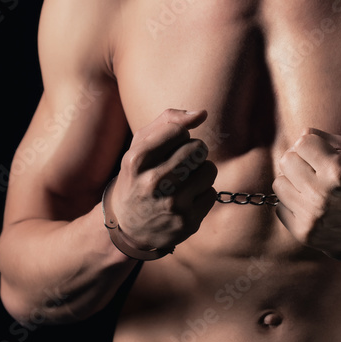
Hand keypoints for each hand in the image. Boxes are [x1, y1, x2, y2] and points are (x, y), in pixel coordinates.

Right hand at [111, 109, 217, 250]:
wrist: (127, 228)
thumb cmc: (138, 177)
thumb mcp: (139, 147)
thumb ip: (167, 122)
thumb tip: (202, 113)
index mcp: (137, 160)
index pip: (178, 131)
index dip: (178, 137)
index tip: (168, 148)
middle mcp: (154, 182)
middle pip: (198, 148)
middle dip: (193, 152)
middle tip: (180, 164)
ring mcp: (172, 204)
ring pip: (209, 169)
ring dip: (200, 173)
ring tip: (183, 182)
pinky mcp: (188, 222)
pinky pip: (212, 193)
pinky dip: (202, 194)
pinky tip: (186, 200)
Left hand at [273, 128, 340, 255]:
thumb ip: (326, 140)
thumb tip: (300, 134)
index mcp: (338, 170)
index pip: (302, 142)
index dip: (311, 146)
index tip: (320, 154)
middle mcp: (321, 192)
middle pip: (286, 160)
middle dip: (299, 161)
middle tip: (313, 170)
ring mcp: (310, 214)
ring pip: (278, 183)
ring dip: (292, 183)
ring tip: (310, 188)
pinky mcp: (302, 231)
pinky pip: (280, 207)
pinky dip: (292, 204)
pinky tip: (309, 206)